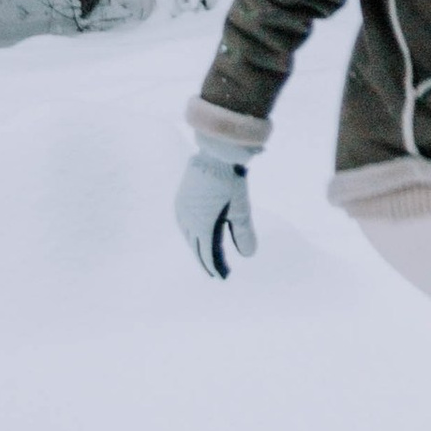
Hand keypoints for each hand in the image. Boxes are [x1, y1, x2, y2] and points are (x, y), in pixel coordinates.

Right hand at [176, 147, 255, 279]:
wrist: (215, 153)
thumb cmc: (230, 180)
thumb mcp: (241, 208)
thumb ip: (244, 233)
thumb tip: (249, 256)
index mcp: (201, 225)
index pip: (206, 254)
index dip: (215, 267)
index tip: (222, 277)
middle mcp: (187, 220)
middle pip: (196, 247)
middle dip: (207, 261)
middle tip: (218, 272)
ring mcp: (182, 209)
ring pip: (189, 236)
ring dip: (198, 247)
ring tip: (208, 256)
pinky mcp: (181, 199)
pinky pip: (184, 224)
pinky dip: (192, 234)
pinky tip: (198, 234)